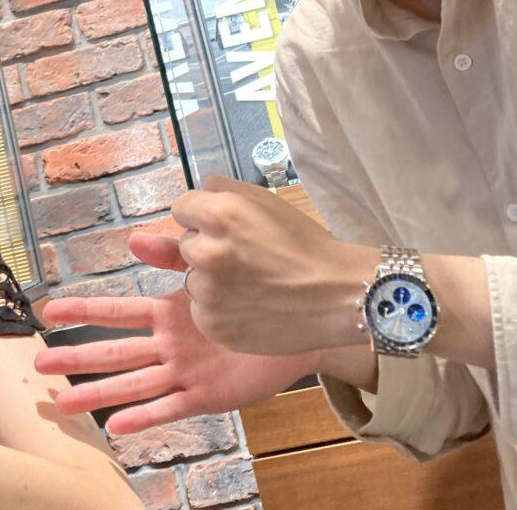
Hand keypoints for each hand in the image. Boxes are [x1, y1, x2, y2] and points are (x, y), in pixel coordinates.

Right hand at [34, 231, 321, 433]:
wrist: (304, 315)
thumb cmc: (257, 286)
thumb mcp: (209, 263)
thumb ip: (172, 252)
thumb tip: (132, 237)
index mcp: (168, 310)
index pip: (115, 311)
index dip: (82, 311)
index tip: (47, 311)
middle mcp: (169, 343)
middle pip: (114, 351)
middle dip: (76, 358)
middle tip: (39, 365)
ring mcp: (185, 370)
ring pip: (132, 383)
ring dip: (97, 392)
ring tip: (62, 403)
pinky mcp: (207, 394)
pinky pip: (170, 407)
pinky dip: (143, 417)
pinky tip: (116, 426)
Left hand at [174, 176, 372, 355]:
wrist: (335, 296)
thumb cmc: (303, 243)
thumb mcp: (264, 200)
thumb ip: (219, 190)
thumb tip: (194, 199)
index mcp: (220, 216)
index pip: (182, 208)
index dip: (201, 216)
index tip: (221, 226)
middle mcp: (207, 253)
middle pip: (186, 244)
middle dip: (206, 246)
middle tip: (243, 255)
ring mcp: (208, 294)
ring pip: (193, 279)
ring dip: (210, 280)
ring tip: (250, 283)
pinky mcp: (214, 326)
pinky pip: (202, 311)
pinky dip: (219, 309)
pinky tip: (249, 305)